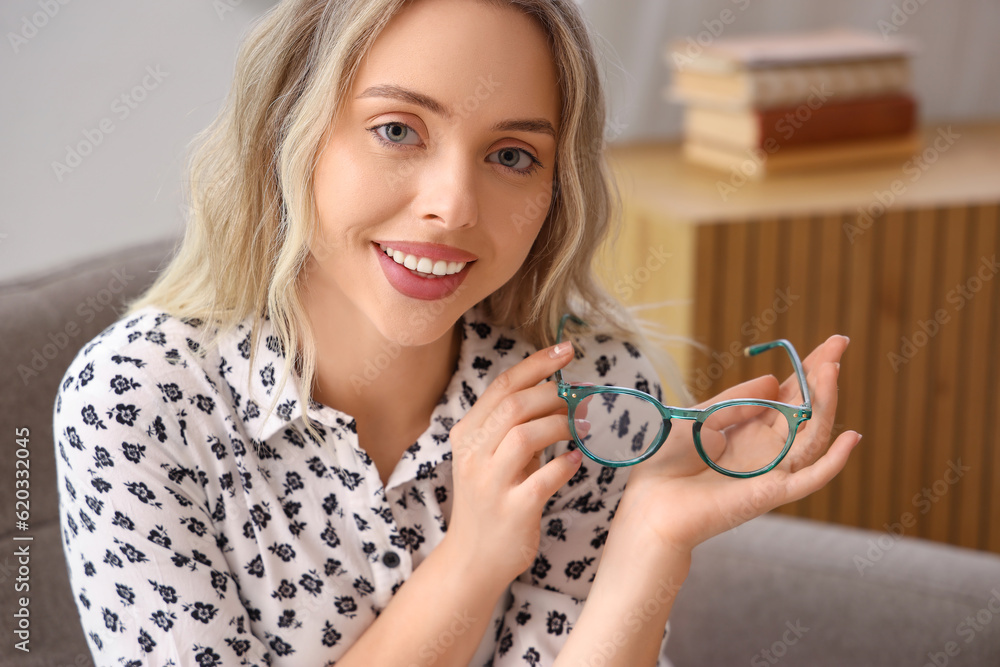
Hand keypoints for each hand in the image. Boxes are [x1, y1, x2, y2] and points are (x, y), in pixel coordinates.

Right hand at [443, 341, 590, 590]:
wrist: (473, 557)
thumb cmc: (491, 499)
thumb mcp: (492, 456)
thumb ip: (515, 424)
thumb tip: (558, 390)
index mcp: (467, 433)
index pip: (502, 385)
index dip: (537, 363)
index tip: (566, 350)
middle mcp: (473, 454)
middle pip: (515, 405)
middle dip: (554, 395)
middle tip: (578, 401)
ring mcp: (490, 483)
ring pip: (526, 435)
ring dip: (561, 426)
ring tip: (579, 429)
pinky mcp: (512, 510)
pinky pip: (544, 478)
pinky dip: (565, 465)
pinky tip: (575, 461)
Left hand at [613, 334, 861, 555]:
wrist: (650, 503)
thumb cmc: (668, 462)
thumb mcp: (701, 418)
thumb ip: (737, 400)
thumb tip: (774, 380)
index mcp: (750, 431)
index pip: (789, 396)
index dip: (807, 371)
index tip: (829, 344)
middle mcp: (767, 450)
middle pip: (806, 409)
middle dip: (823, 376)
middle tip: (840, 343)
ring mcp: (772, 471)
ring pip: (812, 436)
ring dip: (826, 404)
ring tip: (832, 370)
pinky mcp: (770, 494)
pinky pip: (809, 478)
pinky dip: (833, 462)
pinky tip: (850, 438)